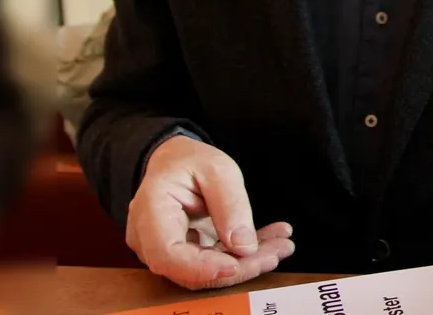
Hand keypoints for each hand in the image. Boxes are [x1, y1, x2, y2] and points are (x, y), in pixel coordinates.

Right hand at [126, 135, 294, 289]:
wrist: (175, 162)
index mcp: (150, 210)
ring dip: (247, 262)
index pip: (168, 254)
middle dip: (238, 266)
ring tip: (282, 245)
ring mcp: (164, 249)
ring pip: (205, 271)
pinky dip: (243, 256)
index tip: (237, 265)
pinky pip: (212, 262)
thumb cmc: (189, 161)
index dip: (202, 268)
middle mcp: (149, 238)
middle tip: (277, 251)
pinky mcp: (183, 254)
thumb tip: (244, 246)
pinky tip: (272, 242)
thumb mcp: (217, 169)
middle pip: (190, 269)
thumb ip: (230, 205)